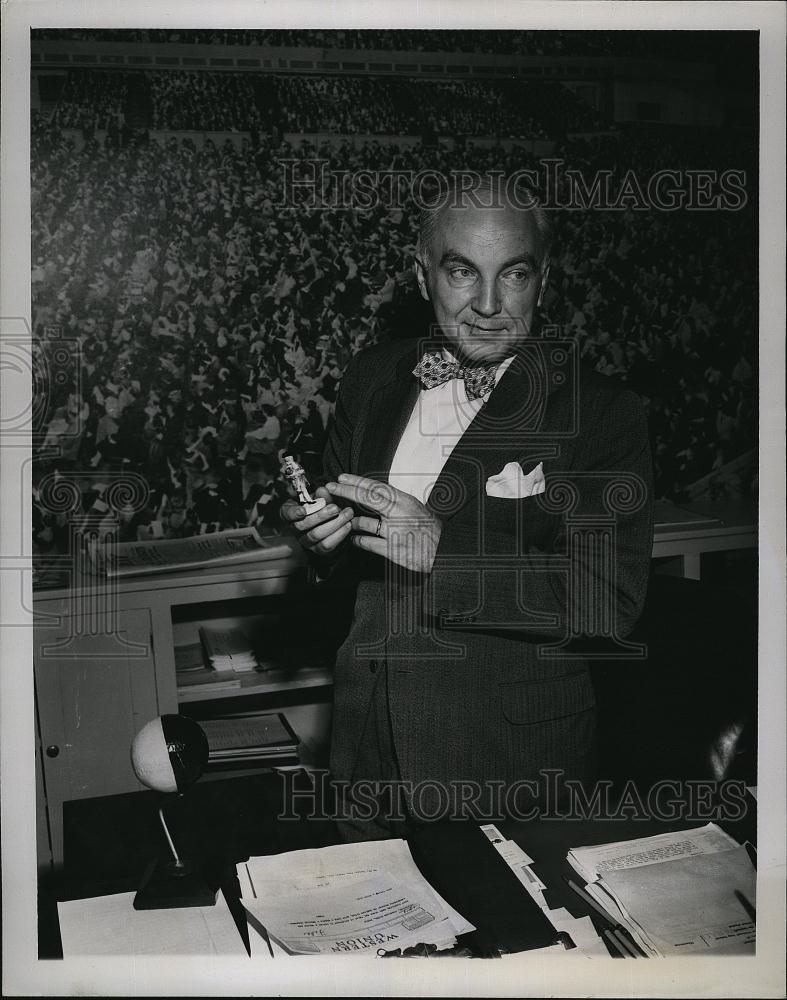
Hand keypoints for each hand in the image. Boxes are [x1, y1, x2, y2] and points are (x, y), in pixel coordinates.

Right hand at [279, 486, 353, 555]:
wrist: (329, 520)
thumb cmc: (320, 506)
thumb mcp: (319, 497)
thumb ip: (321, 494)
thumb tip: (323, 490)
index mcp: (291, 513)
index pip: (287, 513)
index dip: (294, 512)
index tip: (303, 510)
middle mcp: (296, 529)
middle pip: (302, 525)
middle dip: (320, 516)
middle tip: (335, 508)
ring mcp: (306, 541)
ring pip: (316, 535)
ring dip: (334, 524)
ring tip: (347, 514)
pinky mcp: (319, 550)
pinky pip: (328, 545)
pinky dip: (340, 534)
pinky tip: (348, 524)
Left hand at [325, 473, 441, 573]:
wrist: (444, 551)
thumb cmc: (428, 528)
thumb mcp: (414, 508)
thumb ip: (394, 501)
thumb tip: (372, 491)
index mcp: (405, 501)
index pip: (376, 487)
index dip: (357, 481)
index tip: (342, 478)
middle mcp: (400, 514)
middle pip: (368, 499)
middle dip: (346, 491)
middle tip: (332, 487)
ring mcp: (396, 532)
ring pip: (364, 522)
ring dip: (351, 520)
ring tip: (345, 519)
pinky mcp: (393, 550)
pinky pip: (368, 543)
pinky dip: (358, 540)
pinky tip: (354, 539)